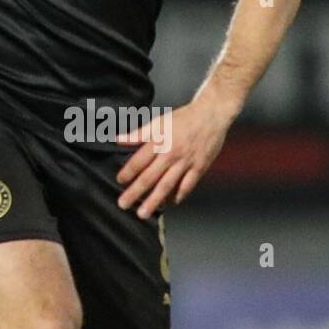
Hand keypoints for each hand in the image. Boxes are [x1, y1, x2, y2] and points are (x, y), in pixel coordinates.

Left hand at [115, 98, 232, 217]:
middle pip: (150, 177)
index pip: (139, 160)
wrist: (212, 114)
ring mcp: (186, 162)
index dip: (128, 172)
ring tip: (143, 213)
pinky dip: (178, 196)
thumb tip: (117, 139)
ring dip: (153, 201)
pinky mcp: (199, 167)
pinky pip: (187, 186)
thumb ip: (138, 134)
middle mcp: (171, 154)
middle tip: (123, 204)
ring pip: (167, 185)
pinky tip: (170, 203)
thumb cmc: (184, 118)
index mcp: (160, 141)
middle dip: (135, 192)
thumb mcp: (159, 122)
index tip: (119, 181)